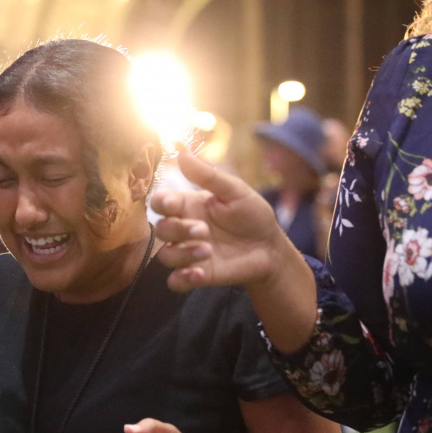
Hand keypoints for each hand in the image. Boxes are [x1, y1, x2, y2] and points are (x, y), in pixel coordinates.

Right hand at [151, 146, 289, 291]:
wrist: (270, 248)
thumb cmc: (252, 215)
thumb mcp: (235, 191)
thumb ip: (208, 175)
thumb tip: (181, 150)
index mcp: (189, 206)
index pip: (160, 203)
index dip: (161, 204)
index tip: (174, 204)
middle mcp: (184, 230)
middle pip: (161, 230)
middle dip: (178, 230)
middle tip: (204, 231)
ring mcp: (189, 253)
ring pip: (166, 256)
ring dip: (183, 254)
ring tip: (208, 251)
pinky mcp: (197, 275)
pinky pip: (175, 282)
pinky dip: (182, 279)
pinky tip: (200, 273)